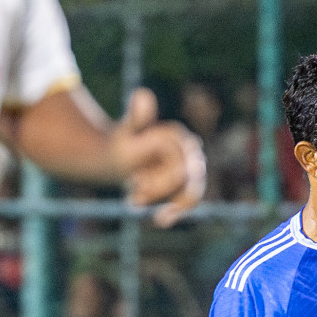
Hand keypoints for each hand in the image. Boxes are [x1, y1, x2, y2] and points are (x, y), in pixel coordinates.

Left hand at [110, 88, 205, 226]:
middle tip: (132, 193)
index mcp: (181, 139)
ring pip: (189, 193)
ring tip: (134, 201)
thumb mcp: (126, 131)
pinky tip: (160, 221)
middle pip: (184, 178)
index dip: (159, 174)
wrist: (123, 156)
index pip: (177, 159)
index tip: (135, 182)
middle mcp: (192, 155)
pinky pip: (188, 202)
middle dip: (158, 188)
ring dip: (163, 199)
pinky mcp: (188, 186)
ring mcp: (193, 171)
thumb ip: (137, 117)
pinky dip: (175, 212)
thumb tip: (144, 94)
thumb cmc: (125, 143)